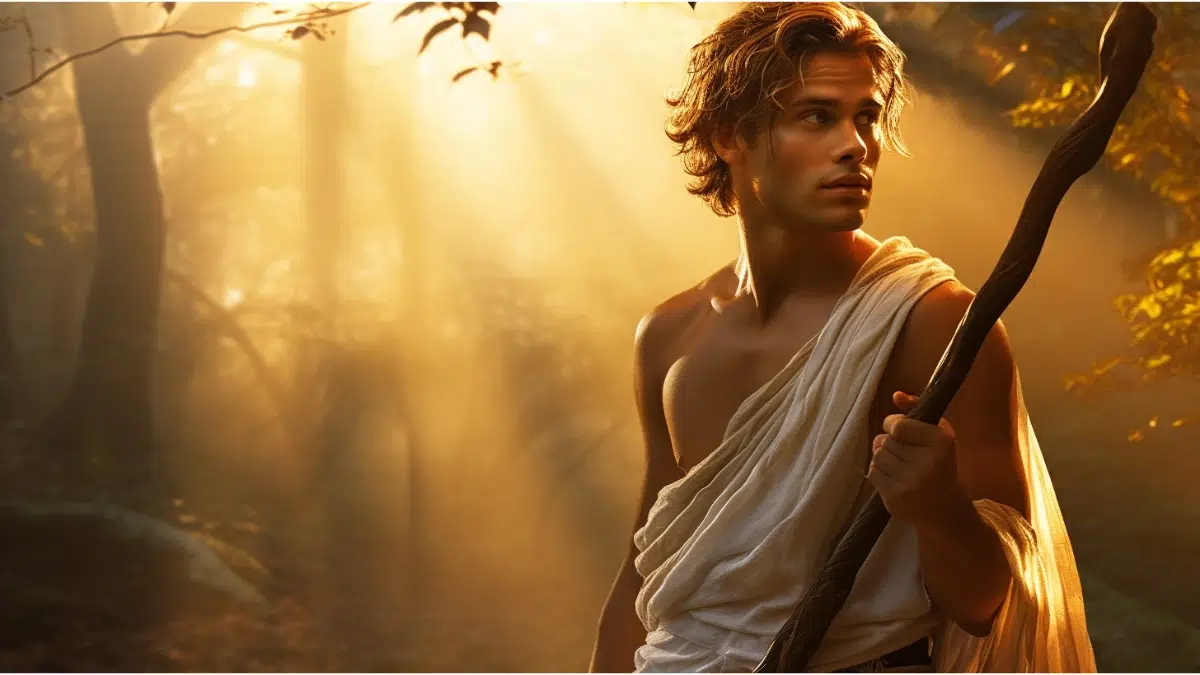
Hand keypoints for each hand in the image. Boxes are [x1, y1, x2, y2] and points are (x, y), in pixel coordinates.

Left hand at [868, 391, 970, 527]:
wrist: (945, 509)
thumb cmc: (940, 465)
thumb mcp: (938, 434)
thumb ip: (917, 411)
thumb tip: (896, 395)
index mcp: (941, 441)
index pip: (898, 424)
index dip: (893, 425)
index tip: (900, 432)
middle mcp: (928, 461)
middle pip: (885, 440)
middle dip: (889, 444)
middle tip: (904, 455)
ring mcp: (911, 481)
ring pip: (877, 455)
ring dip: (883, 458)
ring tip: (899, 466)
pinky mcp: (896, 497)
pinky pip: (872, 472)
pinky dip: (878, 473)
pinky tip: (894, 479)